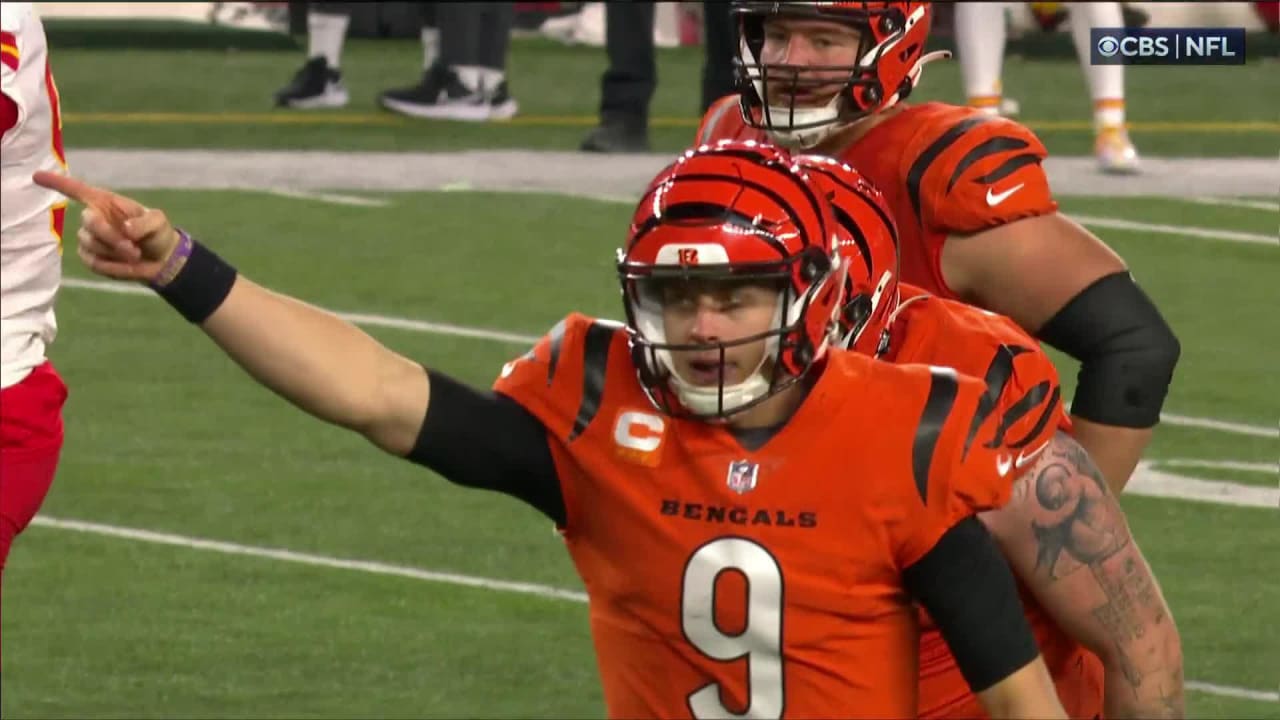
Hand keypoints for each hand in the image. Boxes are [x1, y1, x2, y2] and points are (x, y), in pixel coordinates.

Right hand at [33, 171, 181, 282]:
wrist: (161, 260)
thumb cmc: (157, 234)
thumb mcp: (159, 222)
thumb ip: (145, 222)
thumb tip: (125, 228)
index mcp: (106, 203)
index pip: (77, 190)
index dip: (57, 183)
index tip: (36, 176)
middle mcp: (94, 218)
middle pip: (89, 222)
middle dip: (111, 237)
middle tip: (134, 249)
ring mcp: (89, 239)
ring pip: (92, 245)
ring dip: (115, 253)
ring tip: (135, 255)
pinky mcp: (90, 258)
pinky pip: (94, 263)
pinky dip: (114, 267)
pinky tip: (127, 265)